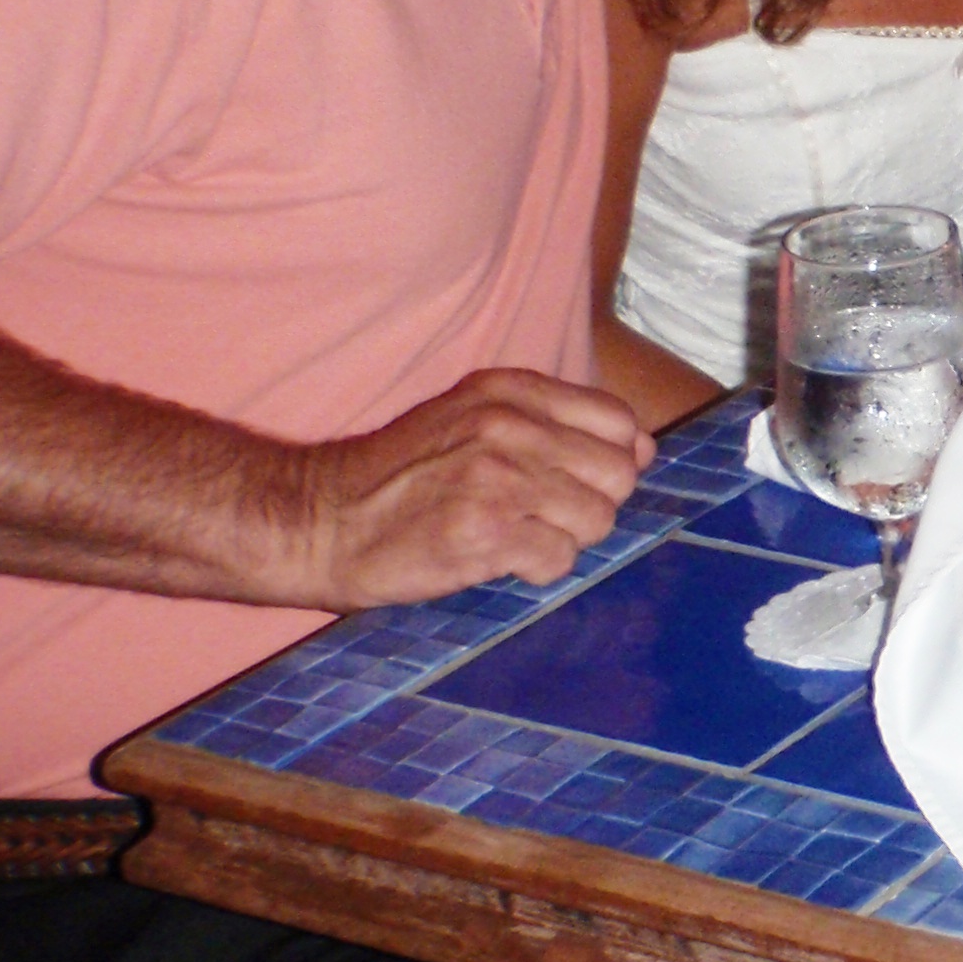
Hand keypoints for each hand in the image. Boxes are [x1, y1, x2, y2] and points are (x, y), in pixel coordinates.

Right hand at [288, 370, 651, 606]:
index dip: (612, 460)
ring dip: (563, 539)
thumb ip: (553, 423)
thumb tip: (644, 448)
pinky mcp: (484, 532)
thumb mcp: (471, 419)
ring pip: (596, 520)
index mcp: (510, 390)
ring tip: (513, 536)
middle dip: (592, 504)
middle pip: (619, 474)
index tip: (579, 481)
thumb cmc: (399, 477)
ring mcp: (498, 478)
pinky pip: (559, 560)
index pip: (619, 421)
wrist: (318, 519)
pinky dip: (535, 570)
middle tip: (542, 516)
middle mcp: (509, 426)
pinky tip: (495, 559)